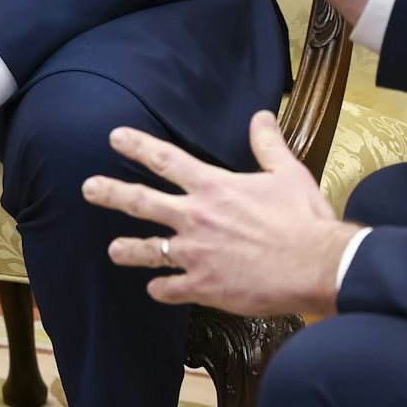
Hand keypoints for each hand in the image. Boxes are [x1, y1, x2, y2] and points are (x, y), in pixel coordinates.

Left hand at [82, 110, 358, 316]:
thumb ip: (267, 145)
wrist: (317, 266)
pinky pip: (172, 289)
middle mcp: (196, 217)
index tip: (115, 137)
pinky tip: (155, 291)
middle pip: (141, 202)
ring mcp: (196, 254)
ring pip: (149, 249)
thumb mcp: (287, 173)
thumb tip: (260, 116)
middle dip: (111, 193)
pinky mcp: (204, 286)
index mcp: (213, 187)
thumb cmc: (304, 219)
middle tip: (89, 188)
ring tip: (113, 250)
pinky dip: (161, 289)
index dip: (138, 146)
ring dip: (128, 250)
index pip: (165, 159)